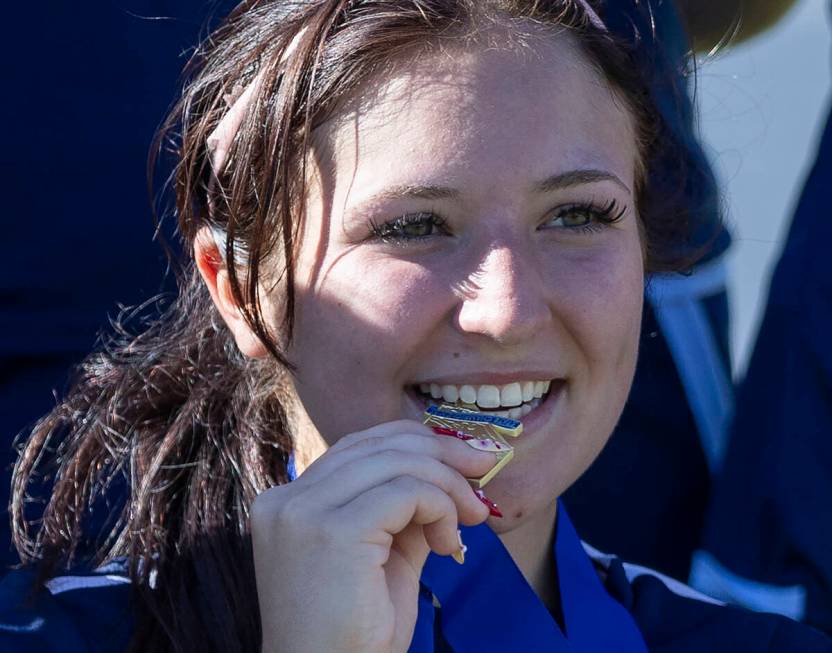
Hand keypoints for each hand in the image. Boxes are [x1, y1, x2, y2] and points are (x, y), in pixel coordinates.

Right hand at [252, 419, 495, 652]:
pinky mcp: (333, 531)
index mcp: (288, 502)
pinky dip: (441, 507)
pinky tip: (449, 542)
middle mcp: (287, 499)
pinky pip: (407, 492)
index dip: (415, 442)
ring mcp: (304, 512)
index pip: (358, 446)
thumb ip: (405, 512)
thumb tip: (452, 473)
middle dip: (442, 450)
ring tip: (471, 517)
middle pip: (377, 444)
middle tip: (485, 467)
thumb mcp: (384, 557)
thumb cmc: (354, 635)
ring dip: (448, 484)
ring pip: (396, 462)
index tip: (463, 458)